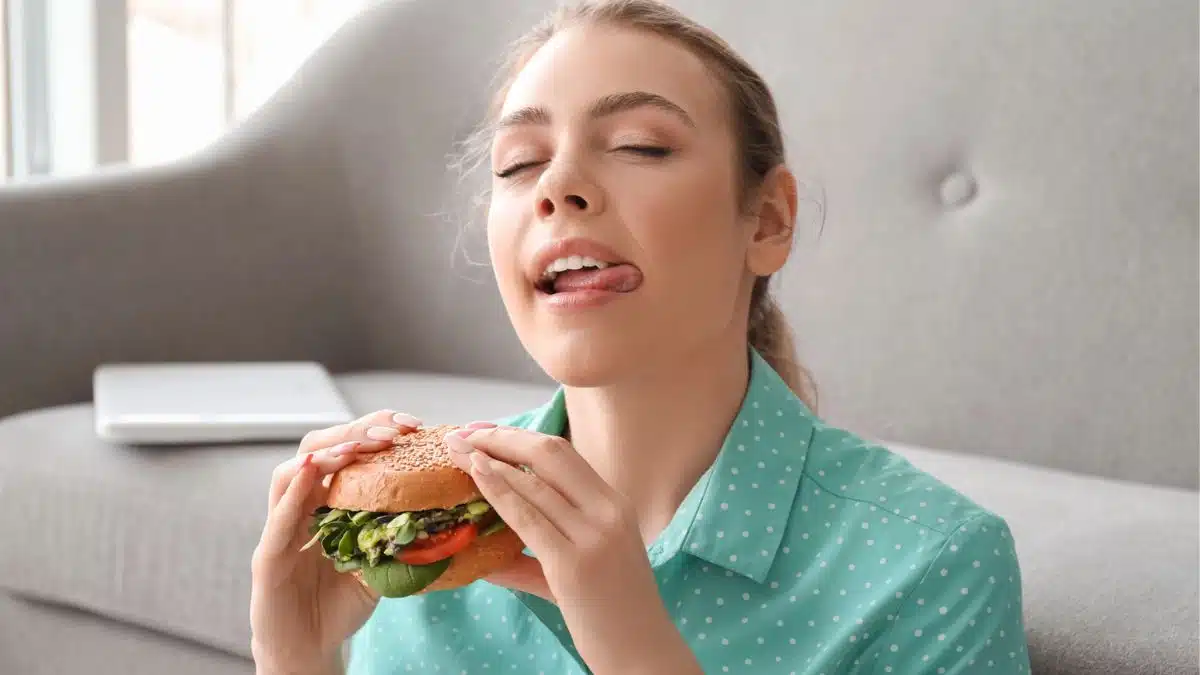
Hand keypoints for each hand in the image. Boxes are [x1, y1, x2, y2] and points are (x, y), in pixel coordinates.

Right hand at [250, 409, 421, 673]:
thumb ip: (401, 536)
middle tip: (393, 429)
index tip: (413, 425)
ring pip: (290, 473)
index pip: (346, 450)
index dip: (376, 430)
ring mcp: (279, 529)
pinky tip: (312, 470)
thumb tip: (451, 515)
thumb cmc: (339, 605)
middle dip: (356, 431)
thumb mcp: (381, 562)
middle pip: (318, 448)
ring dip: (327, 453)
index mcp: (326, 502)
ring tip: (358, 445)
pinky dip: (295, 491)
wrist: (307, 651)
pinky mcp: (267, 557)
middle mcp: (299, 507)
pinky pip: (278, 518)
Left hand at [442, 425, 701, 674]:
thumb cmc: (611, 612)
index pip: (563, 454)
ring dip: (489, 460)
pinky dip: (499, 492)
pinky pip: (529, 518)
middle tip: (463, 434)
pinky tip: (476, 478)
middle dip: (502, 438)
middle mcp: (609, 510)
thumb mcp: (583, 564)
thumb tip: (486, 546)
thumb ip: (539, 549)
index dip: (519, 437)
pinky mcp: (575, 564)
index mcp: (614, 503)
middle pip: (550, 453)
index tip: (484, 433)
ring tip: (456, 450)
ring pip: (535, 482)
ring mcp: (594, 536)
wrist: (642, 652)